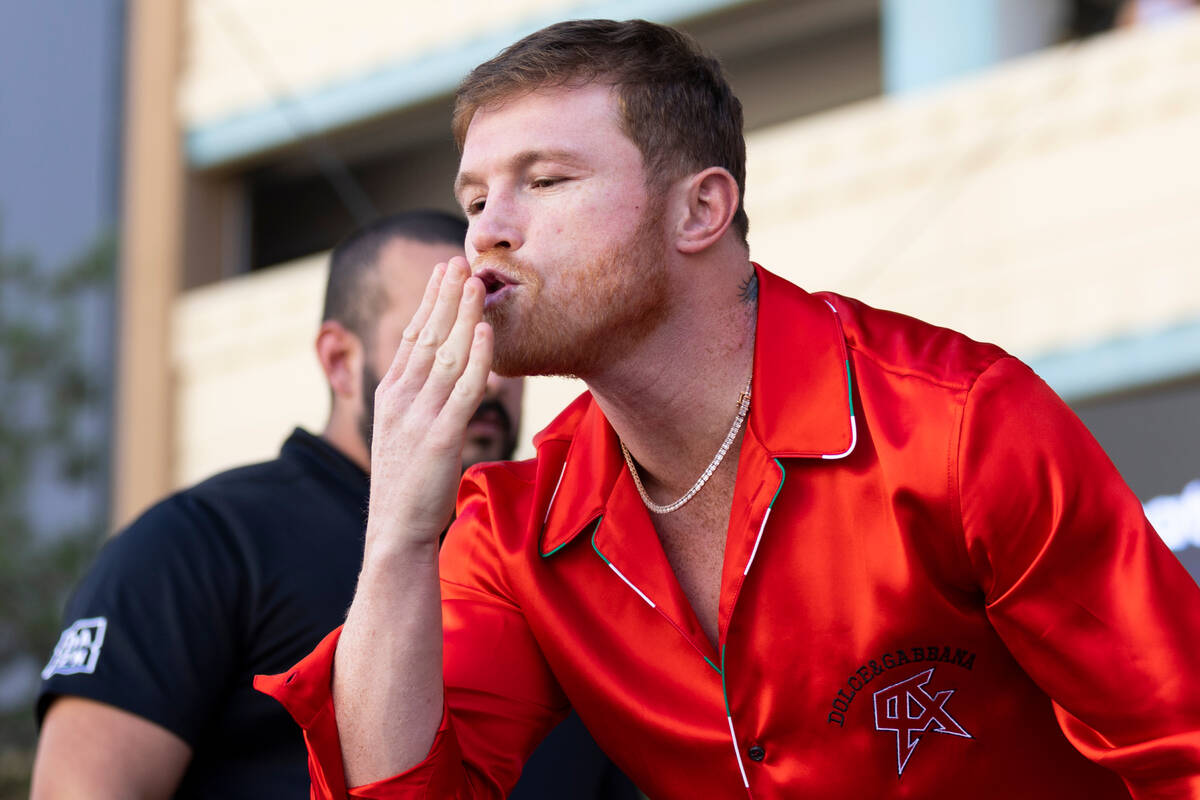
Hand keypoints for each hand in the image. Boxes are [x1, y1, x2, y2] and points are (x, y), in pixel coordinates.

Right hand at [366, 257, 491, 552]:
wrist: (396, 533)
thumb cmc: (409, 485)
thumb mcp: (407, 432)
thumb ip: (423, 400)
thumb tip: (450, 373)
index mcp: (390, 394)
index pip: (411, 336)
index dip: (429, 301)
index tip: (444, 272)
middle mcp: (400, 398)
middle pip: (426, 335)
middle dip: (444, 295)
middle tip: (459, 259)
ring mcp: (418, 416)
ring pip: (445, 354)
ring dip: (462, 316)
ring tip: (477, 282)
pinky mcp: (440, 438)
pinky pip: (462, 390)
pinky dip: (476, 359)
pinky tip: (486, 333)